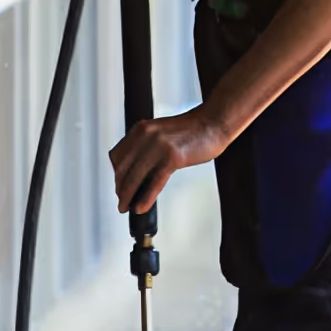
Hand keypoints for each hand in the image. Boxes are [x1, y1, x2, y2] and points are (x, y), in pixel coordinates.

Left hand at [110, 107, 227, 217]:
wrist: (213, 122)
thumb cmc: (192, 130)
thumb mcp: (161, 132)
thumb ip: (147, 145)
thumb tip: (139, 170)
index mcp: (141, 129)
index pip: (117, 155)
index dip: (116, 174)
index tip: (119, 186)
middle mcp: (146, 136)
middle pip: (123, 168)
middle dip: (120, 189)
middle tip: (121, 202)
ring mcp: (159, 146)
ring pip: (135, 177)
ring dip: (127, 196)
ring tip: (126, 208)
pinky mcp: (173, 158)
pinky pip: (154, 182)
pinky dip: (145, 198)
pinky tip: (141, 208)